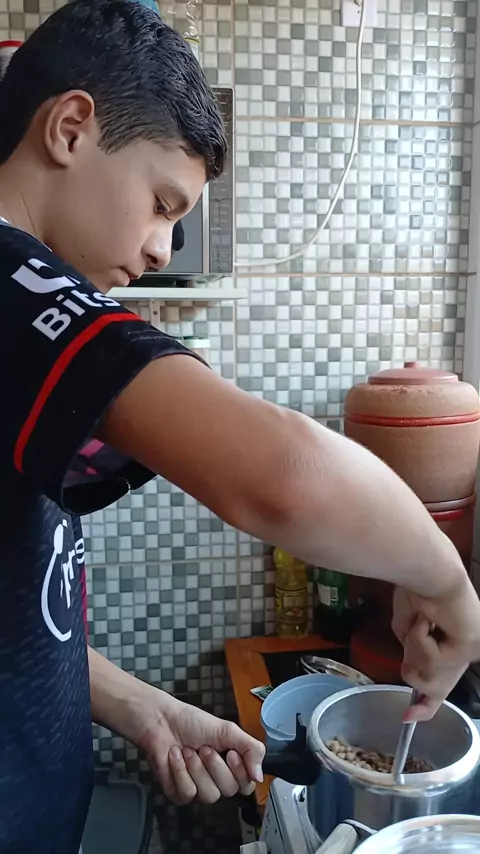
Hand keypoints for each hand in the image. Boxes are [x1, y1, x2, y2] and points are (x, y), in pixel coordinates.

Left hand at [136, 689, 264, 805]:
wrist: (162, 721)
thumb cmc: (192, 722)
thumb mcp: (228, 730)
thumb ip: (251, 749)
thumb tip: (260, 776)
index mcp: (231, 765)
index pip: (247, 785)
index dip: (240, 773)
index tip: (231, 753)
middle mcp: (217, 780)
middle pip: (228, 790)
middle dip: (215, 766)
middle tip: (205, 748)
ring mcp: (198, 789)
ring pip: (209, 795)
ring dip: (196, 768)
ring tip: (188, 750)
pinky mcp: (179, 794)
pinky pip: (187, 794)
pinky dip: (180, 771)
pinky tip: (176, 756)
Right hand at [392, 577, 479, 721]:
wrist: (427, 570)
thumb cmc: (416, 588)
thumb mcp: (408, 629)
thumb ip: (411, 652)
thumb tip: (406, 672)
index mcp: (459, 643)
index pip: (446, 683)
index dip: (426, 704)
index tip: (409, 717)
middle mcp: (470, 651)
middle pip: (433, 688)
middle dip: (414, 664)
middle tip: (418, 631)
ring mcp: (471, 651)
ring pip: (430, 677)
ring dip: (415, 648)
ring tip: (422, 621)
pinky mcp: (466, 649)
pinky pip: (432, 661)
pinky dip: (419, 639)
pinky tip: (427, 620)